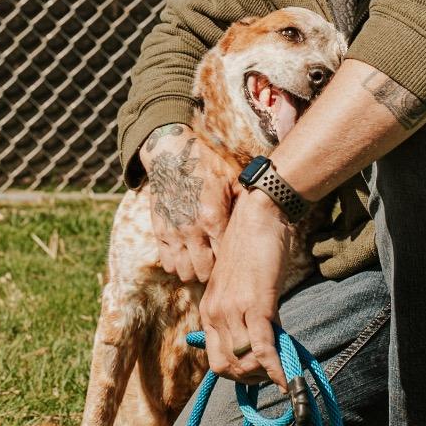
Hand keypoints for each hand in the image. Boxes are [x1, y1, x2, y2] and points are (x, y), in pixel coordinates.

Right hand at [140, 124, 237, 282]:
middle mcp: (192, 230)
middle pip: (205, 272)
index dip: (234, 262)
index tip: (240, 260)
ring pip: (184, 272)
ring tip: (203, 261)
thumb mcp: (233, 178)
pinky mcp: (159, 231)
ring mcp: (174, 232)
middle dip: (214, 272)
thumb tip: (267, 215)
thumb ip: (245, 201)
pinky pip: (167, 263)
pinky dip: (177, 264)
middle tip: (221, 264)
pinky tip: (187, 254)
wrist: (171, 152)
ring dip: (194, 270)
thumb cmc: (206, 163)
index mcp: (214, 217)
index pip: (227, 258)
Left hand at [199, 189, 289, 389]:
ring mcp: (233, 309)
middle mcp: (215, 312)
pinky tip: (289, 379)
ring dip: (266, 373)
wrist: (259, 217)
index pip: (215, 359)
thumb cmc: (253, 248)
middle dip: (252, 377)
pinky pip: (262, 347)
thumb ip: (243, 314)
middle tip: (272, 372)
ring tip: (283, 367)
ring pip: (245, 361)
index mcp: (208, 309)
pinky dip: (276, 368)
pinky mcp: (256, 304)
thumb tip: (263, 343)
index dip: (238, 373)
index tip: (258, 372)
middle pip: (228, 366)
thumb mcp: (239, 285)